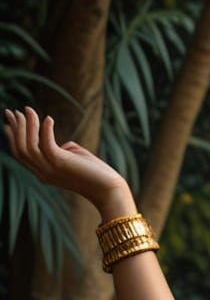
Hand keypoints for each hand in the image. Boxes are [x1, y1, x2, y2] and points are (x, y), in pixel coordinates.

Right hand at [3, 106, 129, 211]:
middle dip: (15, 128)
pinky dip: (44, 130)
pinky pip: (46, 144)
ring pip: (29, 146)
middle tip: (12, 111)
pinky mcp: (60, 163)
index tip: (10, 121)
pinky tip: (48, 118)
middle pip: (20, 149)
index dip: (13, 137)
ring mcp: (50, 170)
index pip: (21, 154)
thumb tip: (63, 144)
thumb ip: (65, 149)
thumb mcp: (76, 159)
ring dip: (27, 126)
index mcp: (44, 173)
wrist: (110, 189)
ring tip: (28, 110)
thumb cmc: (96, 173)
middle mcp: (43, 173)